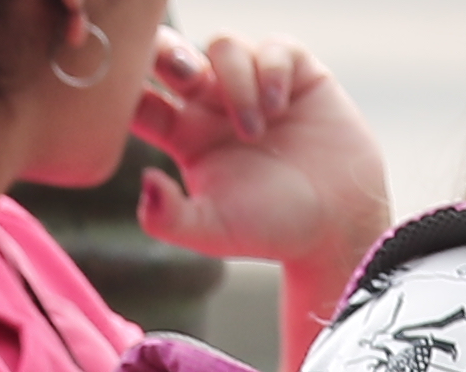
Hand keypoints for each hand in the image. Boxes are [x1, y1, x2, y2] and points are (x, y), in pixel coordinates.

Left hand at [133, 34, 391, 281]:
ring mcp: (251, 85)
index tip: (129, 93)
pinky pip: (272, 47)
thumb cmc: (273, 231)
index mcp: (183, 136)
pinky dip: (271, 69)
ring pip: (222, 45)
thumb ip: (169, 217)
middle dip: (168, 52)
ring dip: (234, 80)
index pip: (141, 99)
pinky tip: (278, 106)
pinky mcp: (294, 74)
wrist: (339, 226)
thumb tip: (145, 184)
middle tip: (184, 75)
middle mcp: (212, 105)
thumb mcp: (214, 232)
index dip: (127, 89)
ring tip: (255, 128)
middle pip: (171, 54)